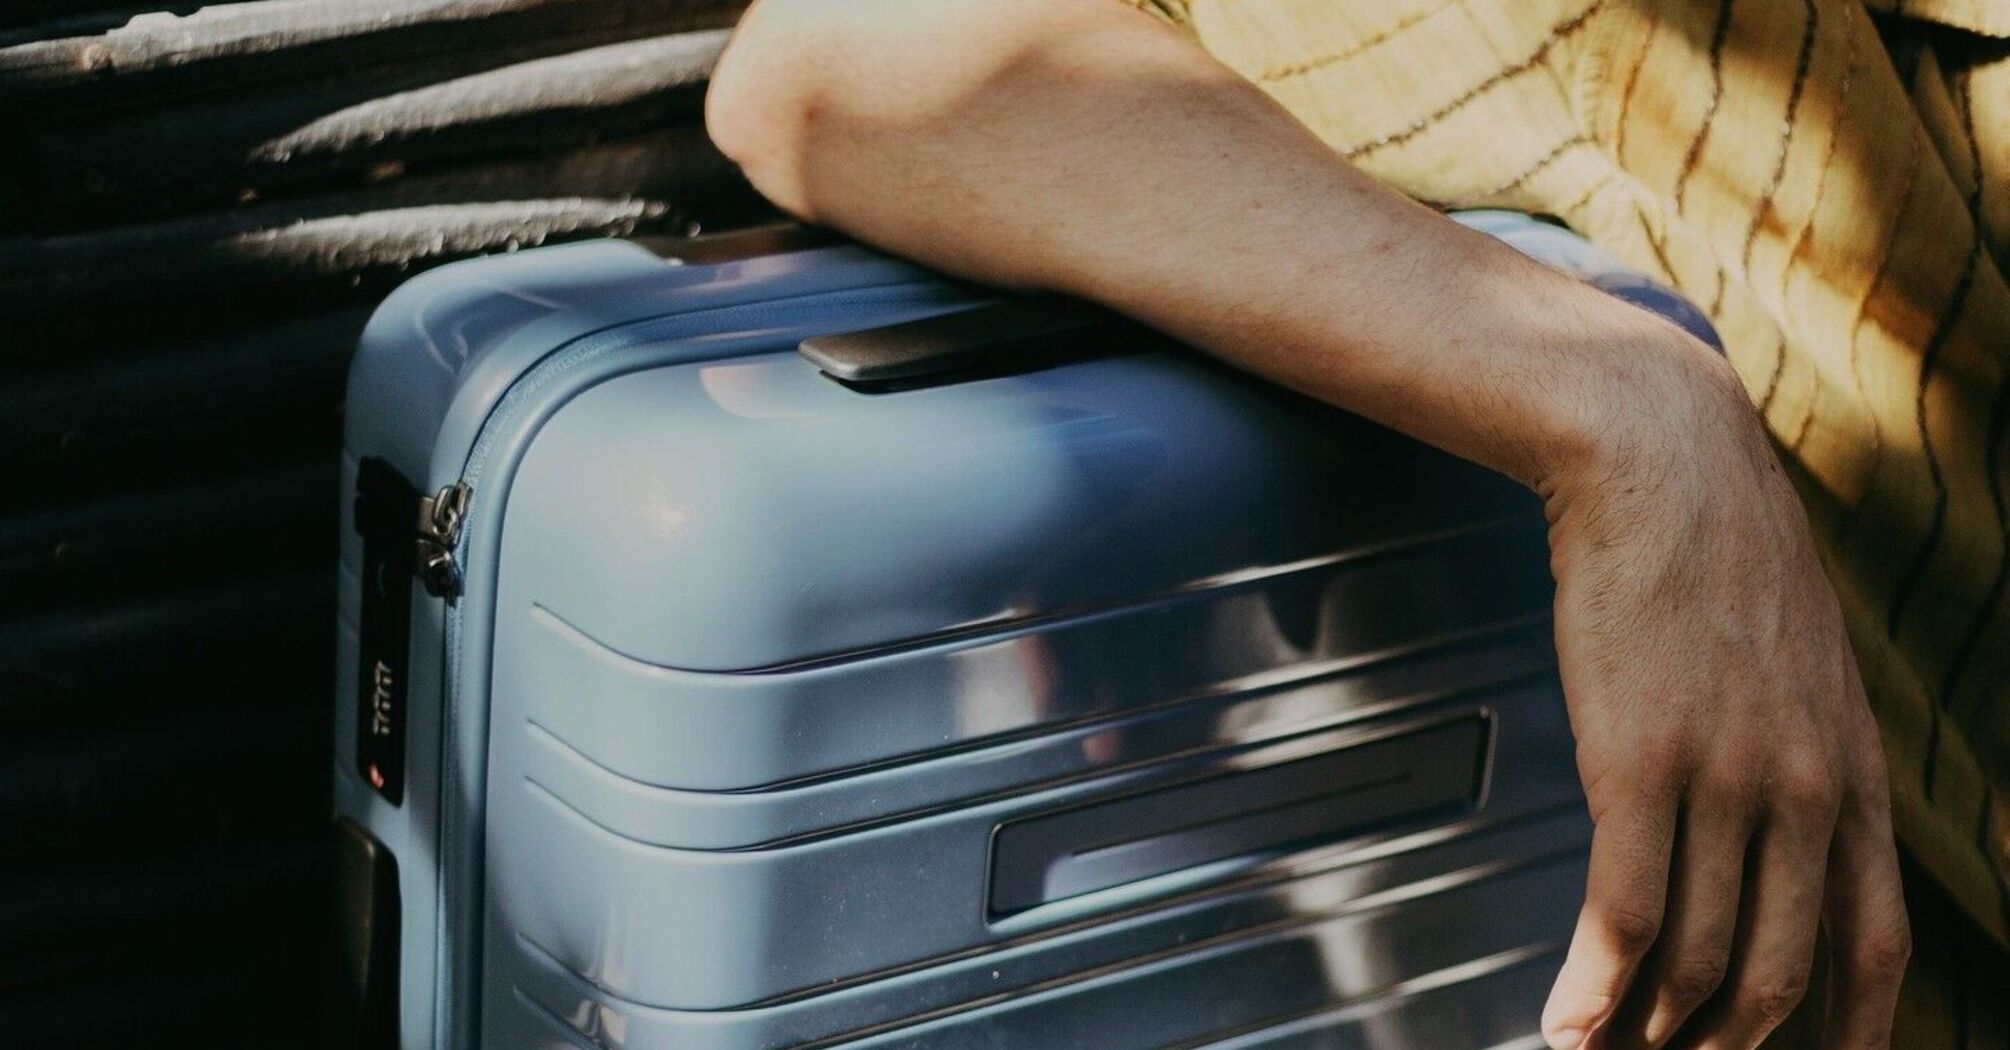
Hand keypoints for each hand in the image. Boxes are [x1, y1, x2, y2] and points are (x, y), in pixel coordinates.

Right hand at [1535, 342, 1909, 1048]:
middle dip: (1724, 1042)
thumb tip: (1774, 819)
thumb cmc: (1716, 547)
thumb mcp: (1802, 659)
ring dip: (1650, 1029)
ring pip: (1696, 956)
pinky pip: (1621, 913)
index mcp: (1853, 769)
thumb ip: (1803, 748)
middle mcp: (1804, 788)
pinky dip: (1592, 988)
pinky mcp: (1636, 762)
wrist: (1661, 462)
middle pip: (1777, 970)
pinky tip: (1564, 1021)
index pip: (1876, 943)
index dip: (1847, 1030)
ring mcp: (1724, 779)